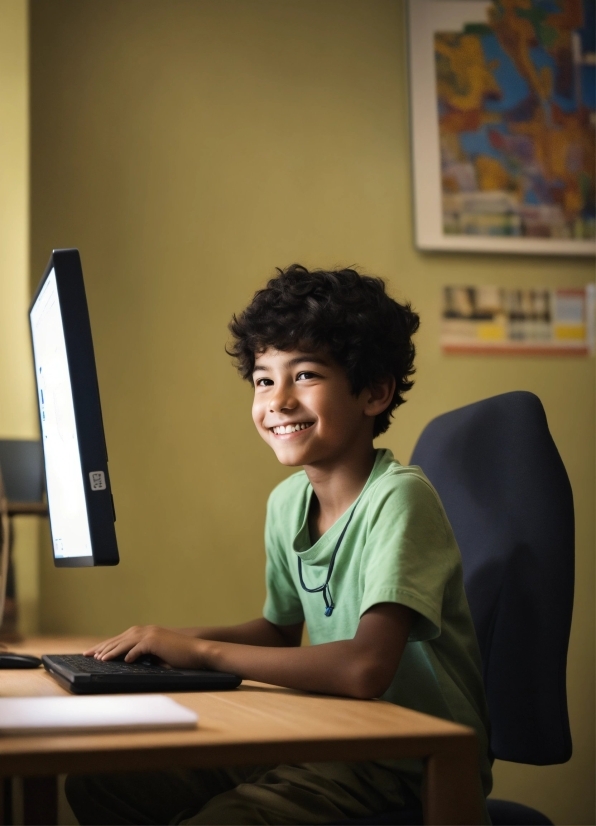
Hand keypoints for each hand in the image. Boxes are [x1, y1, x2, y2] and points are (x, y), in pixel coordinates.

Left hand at [83, 626, 206, 669]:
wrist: (197, 652)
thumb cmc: (179, 656)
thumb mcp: (158, 654)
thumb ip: (144, 655)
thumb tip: (127, 661)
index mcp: (146, 632)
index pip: (122, 638)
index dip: (107, 645)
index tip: (94, 652)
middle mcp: (147, 630)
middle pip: (120, 638)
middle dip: (103, 646)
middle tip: (88, 654)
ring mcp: (152, 634)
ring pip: (126, 642)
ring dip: (112, 650)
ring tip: (100, 659)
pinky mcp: (157, 641)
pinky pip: (140, 648)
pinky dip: (131, 653)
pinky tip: (124, 661)